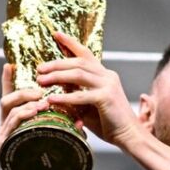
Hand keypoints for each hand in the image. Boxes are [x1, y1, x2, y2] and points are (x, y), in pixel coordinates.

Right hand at [0, 63, 50, 169]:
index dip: (9, 81)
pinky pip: (11, 130)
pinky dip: (23, 118)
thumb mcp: (48, 141)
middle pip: (7, 101)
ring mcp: (3, 140)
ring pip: (9, 114)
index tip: (11, 63)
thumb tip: (72, 112)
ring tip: (42, 100)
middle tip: (41, 87)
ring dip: (26, 104)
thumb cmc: (41, 168)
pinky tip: (35, 114)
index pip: (11, 98)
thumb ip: (52, 127)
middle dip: (23, 91)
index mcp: (14, 125)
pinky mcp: (4, 151)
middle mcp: (4, 130)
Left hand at [37, 32, 139, 148]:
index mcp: (104, 75)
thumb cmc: (109, 122)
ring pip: (78, 74)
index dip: (70, 43)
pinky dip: (65, 97)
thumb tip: (58, 87)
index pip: (86, 54)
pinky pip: (81, 95)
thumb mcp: (89, 105)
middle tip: (40, 68)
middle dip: (57, 63)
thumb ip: (76, 94)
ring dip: (57, 76)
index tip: (56, 34)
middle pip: (79, 62)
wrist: (129, 135)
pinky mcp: (106, 98)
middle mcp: (107, 75)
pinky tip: (52, 99)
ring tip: (41, 80)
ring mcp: (108, 85)